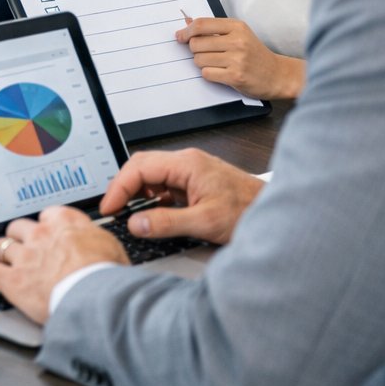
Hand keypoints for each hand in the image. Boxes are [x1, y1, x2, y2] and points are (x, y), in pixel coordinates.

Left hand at [0, 208, 128, 323]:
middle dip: (18, 237)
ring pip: (0, 247)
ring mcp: (25, 256)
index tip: (46, 232)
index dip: (44, 225)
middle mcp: (41, 234)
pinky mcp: (13, 280)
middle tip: (21, 247)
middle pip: (18, 227)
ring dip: (0, 254)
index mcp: (65, 222)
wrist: (96, 297)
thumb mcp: (112, 247)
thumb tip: (98, 243)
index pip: (47, 215)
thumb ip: (95, 240)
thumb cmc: (107, 274)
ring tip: (0, 261)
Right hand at [97, 148, 263, 244]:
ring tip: (130, 213)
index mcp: (187, 164)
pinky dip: (152, 198)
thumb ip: (167, 223)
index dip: (119, 187)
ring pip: (152, 175)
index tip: (109, 207)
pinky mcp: (194, 182)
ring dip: (138, 193)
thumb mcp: (205, 222)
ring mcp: (191, 171)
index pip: (139, 167)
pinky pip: (164, 184)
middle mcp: (187, 162)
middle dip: (124, 188)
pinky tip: (153, 213)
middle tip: (114, 210)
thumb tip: (136, 223)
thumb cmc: (248, 211)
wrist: (275, 213)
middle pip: (141, 166)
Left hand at [176, 15, 303, 99]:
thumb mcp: (239, 34)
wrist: (277, 74)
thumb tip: (187, 22)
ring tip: (218, 64)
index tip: (180, 36)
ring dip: (203, 64)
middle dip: (195, 50)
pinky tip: (221, 73)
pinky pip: (206, 74)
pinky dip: (209, 74)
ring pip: (199, 60)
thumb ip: (214, 29)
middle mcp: (237, 41)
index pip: (201, 24)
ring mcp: (236, 59)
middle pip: (196, 44)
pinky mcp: (235, 76)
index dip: (186, 31)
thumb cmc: (254, 54)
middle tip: (207, 54)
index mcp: (236, 27)